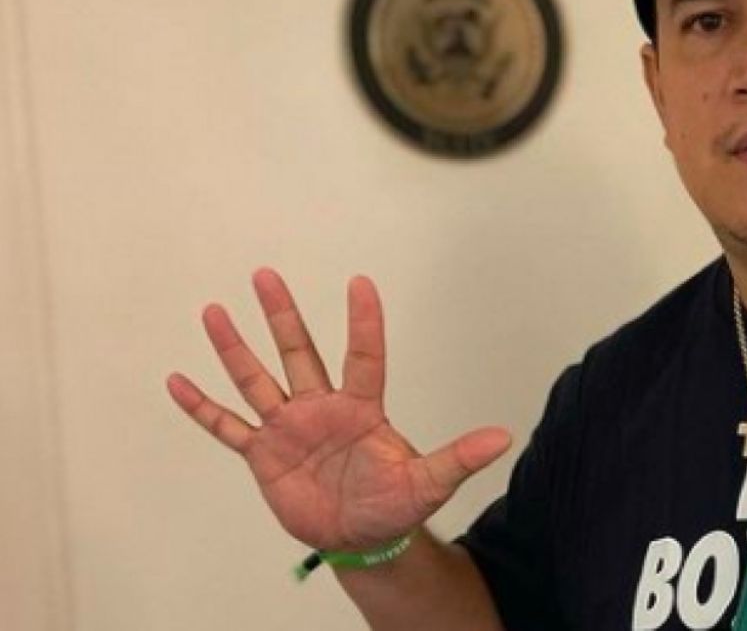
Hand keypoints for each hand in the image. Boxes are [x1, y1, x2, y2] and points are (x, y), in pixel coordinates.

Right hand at [166, 269, 510, 551]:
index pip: (363, 356)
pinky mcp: (263, 455)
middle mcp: (321, 408)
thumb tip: (504, 437)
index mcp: (362, 409)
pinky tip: (177, 380)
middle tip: (265, 273)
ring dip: (234, 348)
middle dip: (282, 315)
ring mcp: (288, 428)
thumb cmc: (395, 505)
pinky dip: (202, 407)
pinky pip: (227, 427)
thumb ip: (459, 457)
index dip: (363, 322)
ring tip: (214, 310)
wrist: (361, 539)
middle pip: (299, 352)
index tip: (361, 282)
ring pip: (257, 379)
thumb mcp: (429, 482)